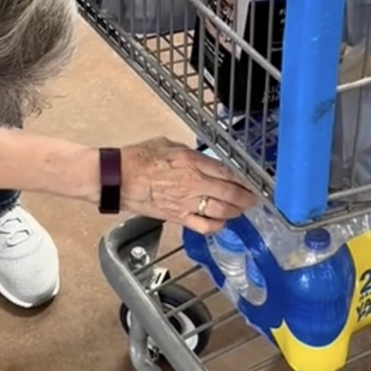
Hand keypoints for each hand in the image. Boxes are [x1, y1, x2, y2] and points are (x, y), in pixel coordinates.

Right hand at [118, 136, 260, 234]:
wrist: (117, 178)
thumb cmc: (138, 158)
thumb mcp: (169, 145)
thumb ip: (190, 154)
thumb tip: (203, 159)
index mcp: (192, 163)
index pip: (226, 172)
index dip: (242, 179)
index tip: (251, 181)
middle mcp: (194, 184)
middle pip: (229, 194)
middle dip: (246, 198)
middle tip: (254, 199)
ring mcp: (187, 203)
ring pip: (221, 211)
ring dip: (236, 211)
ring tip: (242, 210)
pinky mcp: (178, 217)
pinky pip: (204, 226)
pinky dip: (217, 226)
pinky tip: (222, 223)